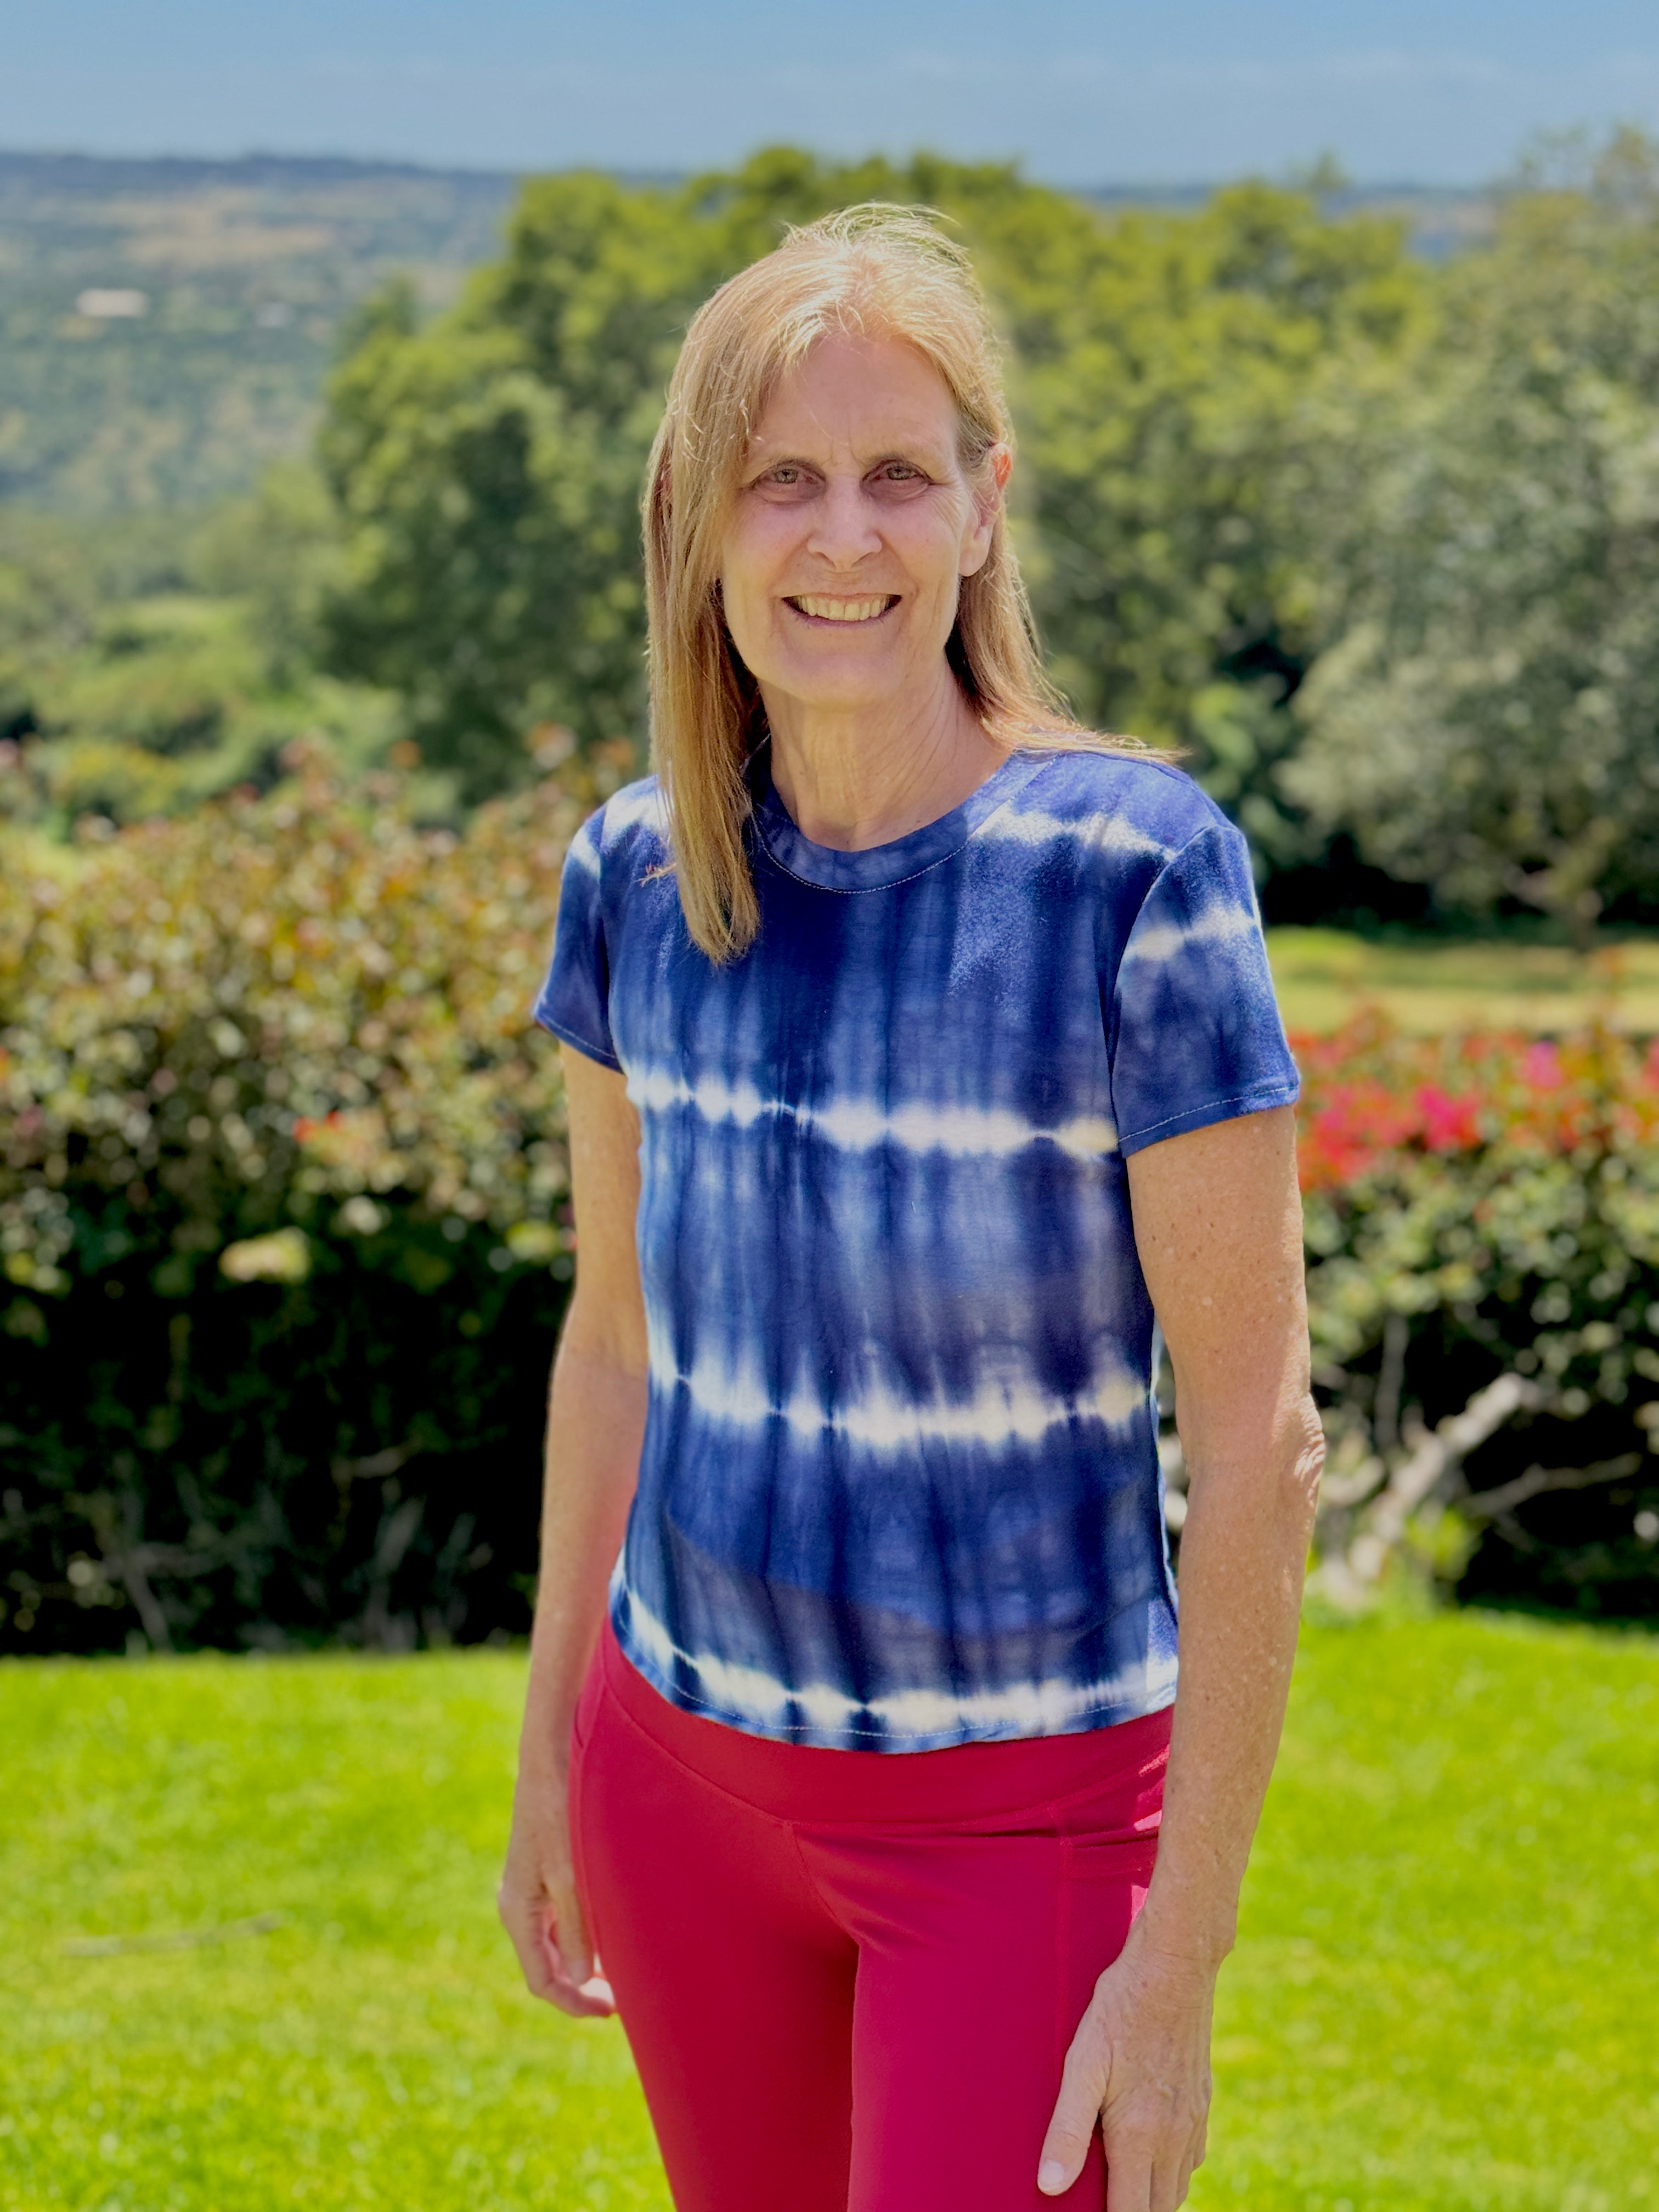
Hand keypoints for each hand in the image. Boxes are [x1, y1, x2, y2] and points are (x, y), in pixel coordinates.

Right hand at [497, 1760, 615, 2018]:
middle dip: (584, 1987)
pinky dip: (587, 1934)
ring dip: (588, 1962)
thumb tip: (583, 1979)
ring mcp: (533, 1888)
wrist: (552, 1752)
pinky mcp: (546, 1870)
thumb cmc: (561, 1808)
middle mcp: (521, 1905)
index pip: (543, 1980)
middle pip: (549, 1966)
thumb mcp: (571, 1874)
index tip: (613, 2012)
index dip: (576, 2003)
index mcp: (519, 1912)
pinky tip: (615, 1933)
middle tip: (626, 1999)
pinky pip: (564, 1918)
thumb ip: (579, 1928)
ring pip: (559, 1943)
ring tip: (626, 1971)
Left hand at [1038, 1914, 1213, 2208]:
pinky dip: (1172, 2170)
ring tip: (1120, 2184)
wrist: (1174, 1967)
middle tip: (1101, 2198)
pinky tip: (1149, 2150)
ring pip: (1178, 2186)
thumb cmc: (1120, 2010)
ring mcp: (1193, 2120)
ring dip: (1152, 2196)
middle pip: (1159, 2208)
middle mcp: (1174, 2137)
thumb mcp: (1082, 2063)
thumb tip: (1050, 2186)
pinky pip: (1192, 2158)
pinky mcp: (1203, 2102)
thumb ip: (1067, 2128)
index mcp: (1141, 2135)